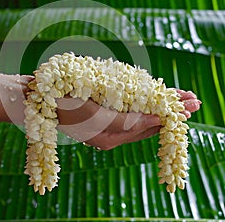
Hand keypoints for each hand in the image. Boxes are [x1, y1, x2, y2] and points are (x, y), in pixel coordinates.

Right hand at [57, 89, 200, 149]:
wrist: (40, 98)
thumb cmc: (65, 105)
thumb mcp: (97, 117)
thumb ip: (127, 121)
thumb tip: (155, 121)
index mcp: (109, 138)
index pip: (147, 127)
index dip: (169, 115)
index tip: (190, 106)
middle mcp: (111, 133)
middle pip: (148, 123)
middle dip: (171, 111)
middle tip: (194, 101)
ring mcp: (106, 124)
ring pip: (141, 116)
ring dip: (161, 105)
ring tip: (181, 98)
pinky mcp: (102, 113)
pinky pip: (129, 111)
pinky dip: (145, 104)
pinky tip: (154, 98)